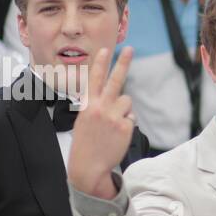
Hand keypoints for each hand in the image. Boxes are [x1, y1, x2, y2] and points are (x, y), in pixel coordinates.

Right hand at [68, 46, 135, 198]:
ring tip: (112, 126)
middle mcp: (100, 107)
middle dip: (123, 63)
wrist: (88, 166)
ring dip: (123, 111)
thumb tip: (118, 98)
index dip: (100, 63)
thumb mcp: (84, 120)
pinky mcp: (125, 126)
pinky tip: (117, 135)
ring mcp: (113, 116)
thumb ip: (98, 106)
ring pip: (127, 102)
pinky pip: (131, 118)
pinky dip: (126, 125)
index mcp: (88, 105)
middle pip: (115, 80)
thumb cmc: (86, 143)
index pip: (94, 79)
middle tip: (130, 49)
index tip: (106, 49)